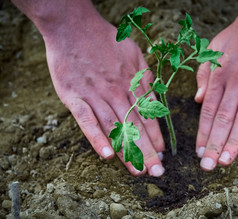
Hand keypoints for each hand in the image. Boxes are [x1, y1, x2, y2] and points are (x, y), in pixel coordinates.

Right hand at [39, 6, 164, 175]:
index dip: (156, 136)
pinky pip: (87, 120)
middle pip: (135, 126)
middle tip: (157, 172)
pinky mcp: (74, 96)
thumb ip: (145, 77)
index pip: (147, 115)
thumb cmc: (105, 40)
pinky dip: (97, 138)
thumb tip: (156, 99)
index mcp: (132, 83)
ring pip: (114, 127)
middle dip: (148, 151)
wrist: (74, 27)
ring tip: (137, 171)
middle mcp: (117, 92)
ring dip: (127, 151)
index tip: (163, 153)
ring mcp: (95, 95)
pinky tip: (107, 156)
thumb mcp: (134, 53)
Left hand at [194, 0, 237, 170]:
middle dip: (214, 145)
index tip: (198, 152)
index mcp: (219, 76)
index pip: (208, 111)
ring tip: (225, 161)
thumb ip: (204, 76)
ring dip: (233, 142)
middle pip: (223, 119)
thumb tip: (199, 101)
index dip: (202, 133)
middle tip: (208, 166)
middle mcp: (235, 82)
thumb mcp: (213, 50)